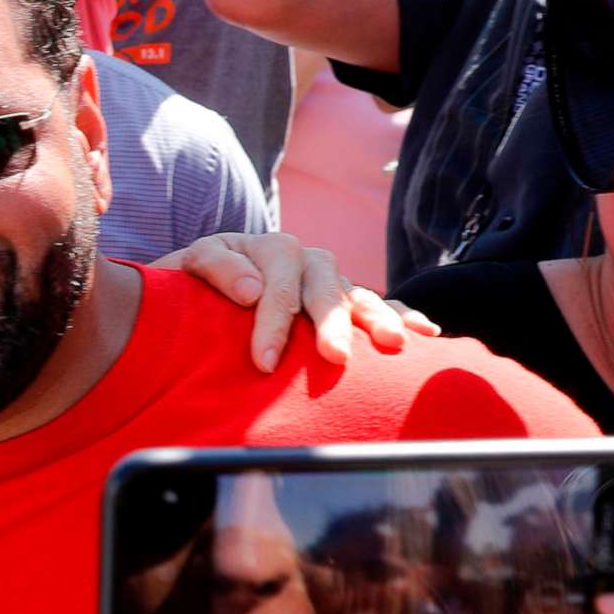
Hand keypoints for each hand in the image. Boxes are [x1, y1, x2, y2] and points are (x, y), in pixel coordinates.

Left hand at [154, 230, 441, 373]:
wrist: (195, 286)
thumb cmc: (188, 284)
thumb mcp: (188, 266)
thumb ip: (215, 267)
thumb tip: (253, 288)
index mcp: (268, 249)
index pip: (275, 288)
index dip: (271, 325)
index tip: (264, 364)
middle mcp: (304, 259)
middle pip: (323, 289)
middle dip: (331, 324)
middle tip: (335, 358)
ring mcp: (327, 279)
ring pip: (355, 296)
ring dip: (377, 319)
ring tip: (392, 345)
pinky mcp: (341, 297)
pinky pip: (375, 304)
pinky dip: (402, 315)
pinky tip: (426, 333)